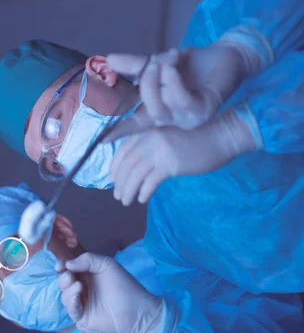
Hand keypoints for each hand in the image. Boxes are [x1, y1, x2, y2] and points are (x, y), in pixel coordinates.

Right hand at [56, 253, 165, 332]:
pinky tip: (77, 296)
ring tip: (78, 286)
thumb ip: (87, 259)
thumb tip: (68, 264)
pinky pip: (71, 310)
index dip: (62, 266)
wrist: (136, 310)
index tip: (59, 266)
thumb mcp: (107, 264)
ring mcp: (82, 303)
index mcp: (88, 274)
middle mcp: (83, 288)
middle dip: (64, 278)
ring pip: (64, 296)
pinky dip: (71, 302)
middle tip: (70, 277)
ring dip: (68, 290)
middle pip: (63, 282)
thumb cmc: (124, 285)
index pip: (69, 269)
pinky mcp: (82, 318)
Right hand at [106, 44, 248, 140]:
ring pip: (161, 109)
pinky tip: (175, 64)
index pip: (136, 123)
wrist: (225, 55)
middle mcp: (173, 118)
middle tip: (151, 62)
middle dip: (144, 85)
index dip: (119, 131)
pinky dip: (173, 80)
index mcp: (161, 109)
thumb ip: (135, 65)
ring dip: (158, 80)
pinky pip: (180, 101)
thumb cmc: (192, 63)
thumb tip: (108, 59)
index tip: (101, 140)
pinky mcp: (203, 110)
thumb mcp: (159, 62)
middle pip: (147, 113)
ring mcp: (188, 118)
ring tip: (168, 59)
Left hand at [109, 108, 256, 204]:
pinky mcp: (171, 163)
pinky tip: (142, 199)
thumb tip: (136, 168)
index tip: (112, 179)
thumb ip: (152, 147)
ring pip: (136, 173)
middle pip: (127, 163)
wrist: (219, 137)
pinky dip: (144, 191)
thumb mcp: (168, 138)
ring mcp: (160, 150)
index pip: (124, 149)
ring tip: (126, 201)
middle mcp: (150, 139)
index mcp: (148, 131)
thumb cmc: (196, 139)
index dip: (115, 166)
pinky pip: (151, 181)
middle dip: (120, 181)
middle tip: (118, 196)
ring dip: (128, 189)